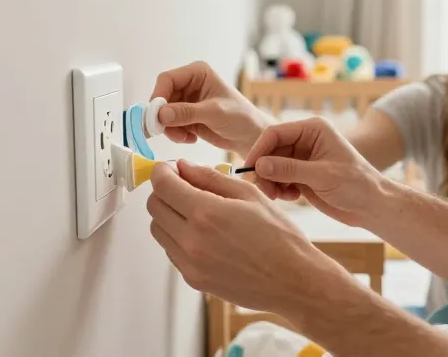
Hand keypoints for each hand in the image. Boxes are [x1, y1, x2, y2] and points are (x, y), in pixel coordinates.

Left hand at [146, 160, 344, 315]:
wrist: (293, 281)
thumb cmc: (280, 237)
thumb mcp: (250, 195)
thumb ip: (211, 178)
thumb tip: (184, 167)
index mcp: (207, 213)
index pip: (162, 185)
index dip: (162, 171)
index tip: (169, 167)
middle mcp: (192, 240)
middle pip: (154, 207)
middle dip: (164, 191)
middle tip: (183, 185)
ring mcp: (190, 264)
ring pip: (159, 230)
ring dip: (169, 215)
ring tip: (195, 211)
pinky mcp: (194, 280)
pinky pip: (171, 252)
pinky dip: (178, 237)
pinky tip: (204, 233)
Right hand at [150, 61, 273, 155]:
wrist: (251, 136)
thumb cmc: (241, 118)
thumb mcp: (214, 113)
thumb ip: (187, 112)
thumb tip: (161, 114)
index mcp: (198, 73)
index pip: (167, 79)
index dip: (158, 96)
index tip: (156, 117)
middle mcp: (190, 84)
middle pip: (162, 97)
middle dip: (164, 117)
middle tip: (171, 133)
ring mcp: (187, 101)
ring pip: (163, 113)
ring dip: (170, 128)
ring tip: (186, 137)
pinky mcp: (186, 116)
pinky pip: (170, 124)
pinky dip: (176, 133)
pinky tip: (191, 138)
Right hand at [242, 117, 387, 226]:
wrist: (371, 206)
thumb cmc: (355, 184)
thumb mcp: (322, 176)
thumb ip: (289, 170)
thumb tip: (259, 165)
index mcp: (312, 130)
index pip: (275, 133)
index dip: (259, 149)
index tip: (249, 169)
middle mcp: (306, 140)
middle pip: (270, 150)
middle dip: (263, 170)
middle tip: (262, 189)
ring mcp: (303, 158)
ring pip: (272, 166)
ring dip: (269, 181)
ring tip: (277, 196)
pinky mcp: (302, 175)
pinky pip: (279, 179)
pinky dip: (279, 188)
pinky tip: (290, 197)